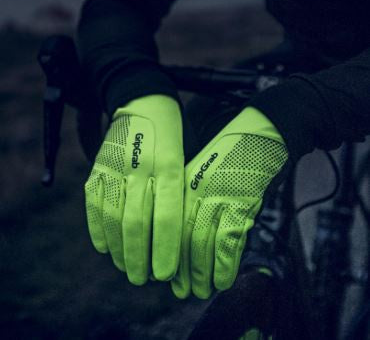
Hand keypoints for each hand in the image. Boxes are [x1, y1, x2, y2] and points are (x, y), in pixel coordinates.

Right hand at [85, 94, 183, 284]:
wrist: (142, 100)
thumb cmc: (173, 134)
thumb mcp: (186, 158)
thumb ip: (178, 193)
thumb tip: (176, 238)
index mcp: (168, 164)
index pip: (167, 215)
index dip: (165, 248)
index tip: (165, 275)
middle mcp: (140, 165)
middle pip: (136, 222)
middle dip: (139, 257)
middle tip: (142, 279)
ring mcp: (115, 165)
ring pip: (112, 216)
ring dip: (117, 248)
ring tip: (124, 268)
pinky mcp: (98, 165)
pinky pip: (93, 202)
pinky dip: (97, 228)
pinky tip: (103, 247)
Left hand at [171, 107, 287, 298]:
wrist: (259, 134)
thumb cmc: (227, 157)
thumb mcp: (199, 175)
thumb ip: (190, 203)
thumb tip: (183, 241)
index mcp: (181, 183)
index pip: (168, 226)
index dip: (167, 254)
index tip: (167, 277)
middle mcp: (195, 190)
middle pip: (182, 238)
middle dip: (183, 269)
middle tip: (183, 291)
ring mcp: (218, 195)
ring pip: (203, 242)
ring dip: (202, 272)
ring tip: (202, 291)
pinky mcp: (241, 199)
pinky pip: (229, 239)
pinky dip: (225, 264)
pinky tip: (223, 281)